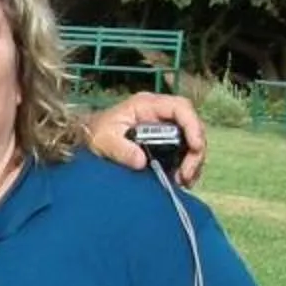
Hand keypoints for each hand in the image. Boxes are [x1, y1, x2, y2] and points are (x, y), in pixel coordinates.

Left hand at [85, 94, 205, 186]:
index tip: (196, 147)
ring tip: (183, 181)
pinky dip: (185, 167)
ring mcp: (165, 127)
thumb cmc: (96, 134)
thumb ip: (120, 150)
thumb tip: (141, 161)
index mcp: (147, 104)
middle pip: (191, 126)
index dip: (193, 125)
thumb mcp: (103, 141)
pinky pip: (184, 153)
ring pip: (191, 141)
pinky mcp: (166, 143)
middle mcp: (160, 113)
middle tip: (186, 174)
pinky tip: (180, 181)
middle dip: (195, 151)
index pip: (180, 107)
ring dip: (192, 162)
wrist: (90, 140)